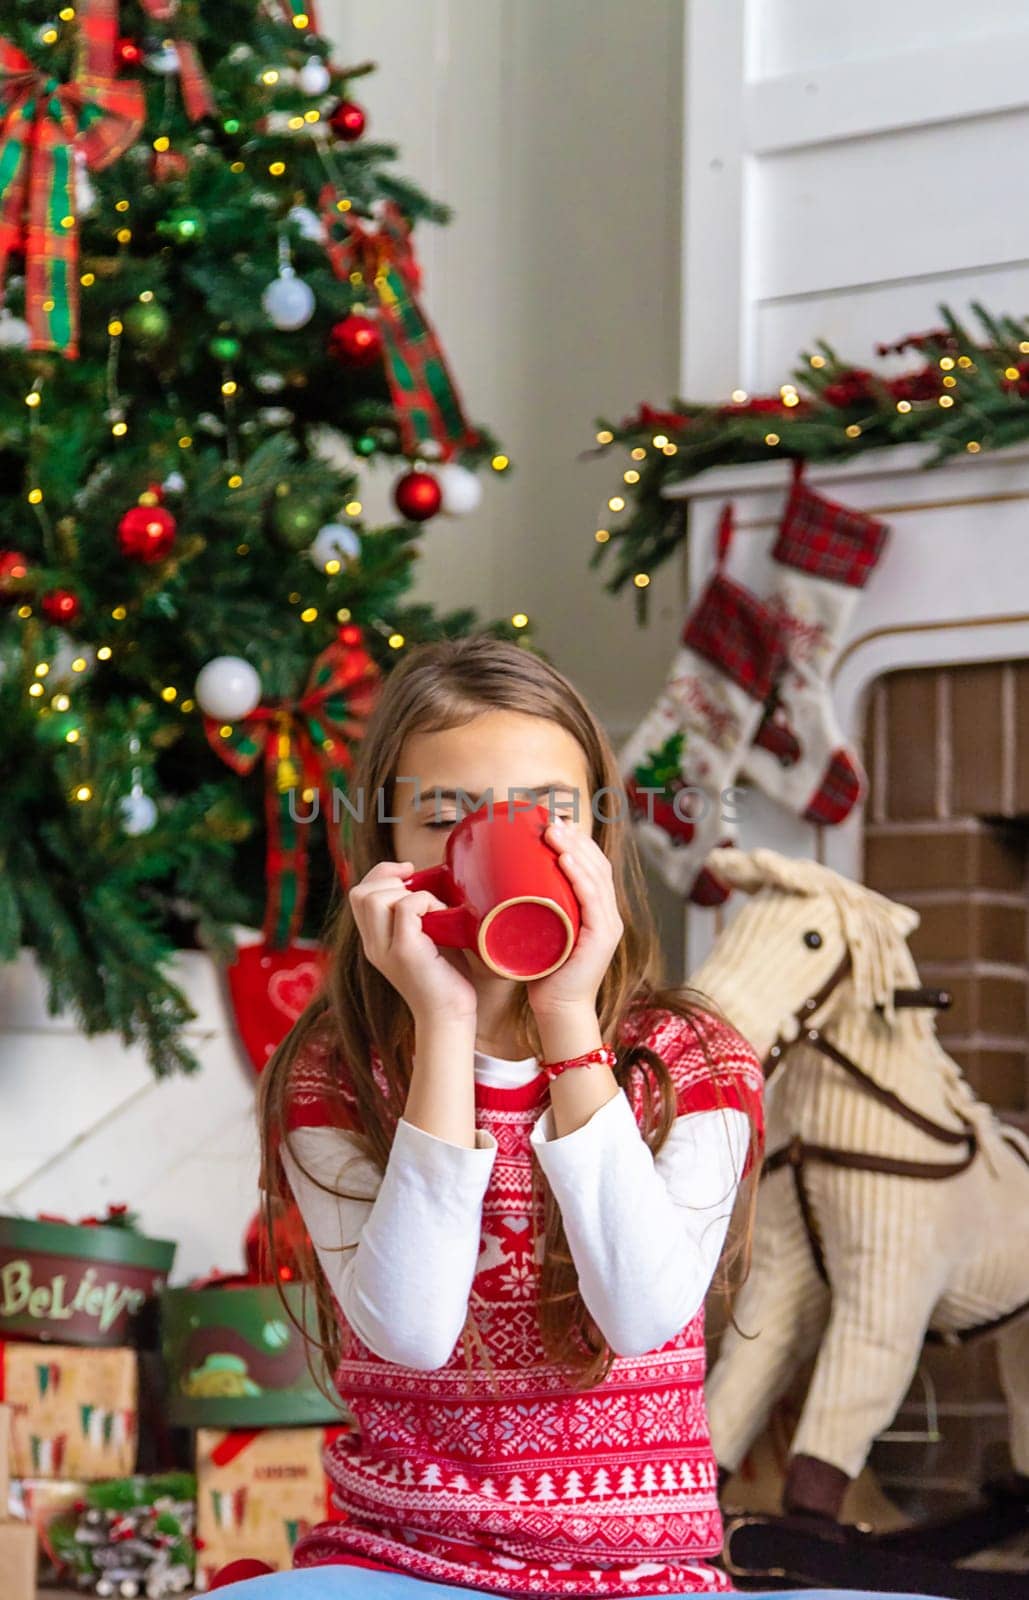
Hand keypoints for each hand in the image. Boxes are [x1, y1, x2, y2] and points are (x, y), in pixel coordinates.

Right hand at [348, 860, 477, 1023]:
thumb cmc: (445, 979)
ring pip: (375, 897)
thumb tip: (425, 882)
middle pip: (360, 892)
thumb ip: (416, 917)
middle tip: (418, 889)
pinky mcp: (404, 951)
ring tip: (431, 911)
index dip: (380, 874)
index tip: (408, 873)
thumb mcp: (425, 940)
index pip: (358, 895)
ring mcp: (385, 949)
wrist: (449, 1018)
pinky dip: (426, 902)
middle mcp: (373, 945)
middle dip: (389, 878)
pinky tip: (441, 920)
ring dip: (408, 892)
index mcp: (375, 941)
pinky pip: (406, 907)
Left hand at [526, 819, 623, 1019]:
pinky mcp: (601, 939)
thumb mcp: (536, 932)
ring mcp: (607, 925)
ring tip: (553, 833)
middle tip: (549, 820)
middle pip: (596, 864)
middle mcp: (607, 913)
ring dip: (574, 849)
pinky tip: (567, 861)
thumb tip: (489, 885)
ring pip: (596, 876)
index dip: (576, 840)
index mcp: (595, 909)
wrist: (557, 1010)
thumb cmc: (542, 973)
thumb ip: (526, 909)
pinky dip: (580, 878)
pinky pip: (594, 901)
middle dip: (574, 837)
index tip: (551, 822)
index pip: (593, 865)